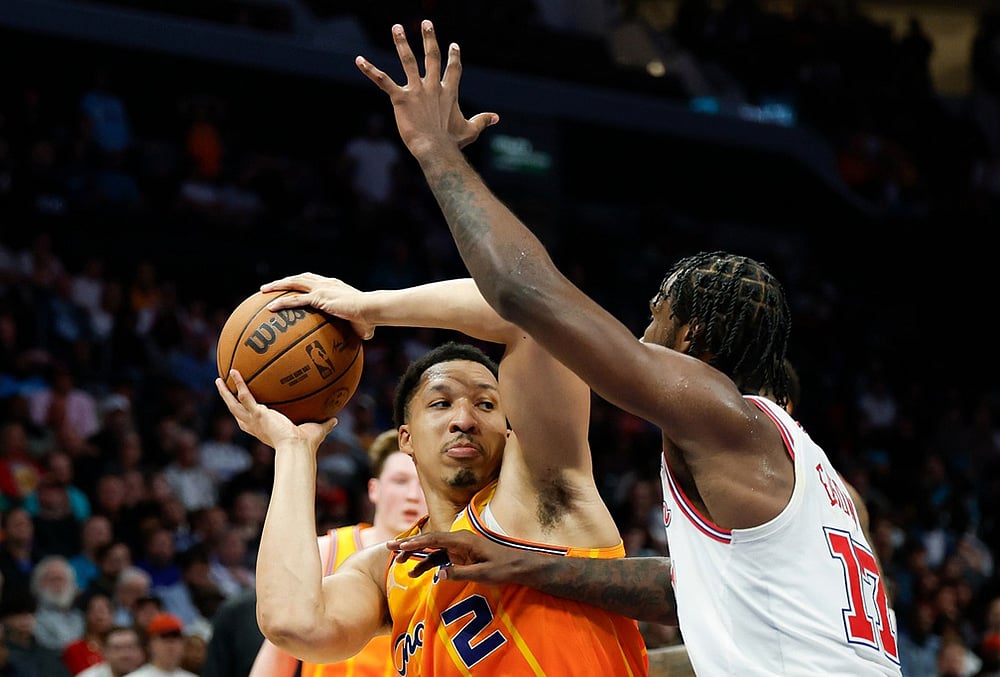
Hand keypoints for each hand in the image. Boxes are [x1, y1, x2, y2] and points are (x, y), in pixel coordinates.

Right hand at [215, 369, 335, 450]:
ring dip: (225, 392)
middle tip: (223, 388)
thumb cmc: (307, 445)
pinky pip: (245, 396)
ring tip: (219, 379)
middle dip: (228, 400)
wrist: (299, 448)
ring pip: (233, 404)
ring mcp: (254, 420)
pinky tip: (234, 371)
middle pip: (236, 412)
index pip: (250, 421)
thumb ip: (325, 424)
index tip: (243, 406)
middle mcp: (255, 426)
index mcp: (264, 430)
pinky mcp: (258, 414)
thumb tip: (336, 419)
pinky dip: (239, 383)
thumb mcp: (317, 430)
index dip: (245, 414)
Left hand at [260, 273, 374, 339]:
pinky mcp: (319, 298)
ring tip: (263, 291)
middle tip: (270, 287)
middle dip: (284, 281)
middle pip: (300, 278)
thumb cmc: (370, 319)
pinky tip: (270, 308)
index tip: (291, 286)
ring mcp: (321, 289)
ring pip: (294, 283)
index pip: (314, 280)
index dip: (301, 282)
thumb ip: (353, 331)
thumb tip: (356, 346)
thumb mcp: (360, 326)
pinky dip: (282, 303)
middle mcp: (326, 284)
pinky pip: (296, 300)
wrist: (372, 310)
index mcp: (334, 286)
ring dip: (277, 286)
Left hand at [355, 20, 498, 158]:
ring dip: (402, 42)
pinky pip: (383, 80)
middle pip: (432, 57)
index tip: (454, 45)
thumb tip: (497, 117)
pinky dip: (370, 70)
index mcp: (448, 93)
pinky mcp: (400, 98)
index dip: (454, 57)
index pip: (453, 70)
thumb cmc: (452, 142)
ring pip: (408, 60)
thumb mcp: (470, 130)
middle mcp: (433, 87)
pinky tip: (359, 59)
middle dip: (429, 39)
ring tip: (396, 27)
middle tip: (426, 23)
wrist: (436, 149)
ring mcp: (416, 90)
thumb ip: (483, 120)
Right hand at [388, 529, 536, 583]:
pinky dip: (426, 563)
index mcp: (463, 540)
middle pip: (429, 541)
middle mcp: (458, 540)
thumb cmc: (504, 568)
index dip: (416, 543)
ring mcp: (458, 547)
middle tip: (388, 549)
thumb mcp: (484, 574)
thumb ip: (461, 573)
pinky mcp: (460, 555)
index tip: (400, 547)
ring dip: (415, 556)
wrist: (519, 565)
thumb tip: (440, 573)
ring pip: (431, 550)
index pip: (434, 539)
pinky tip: (414, 573)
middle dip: (408, 545)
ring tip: (396, 563)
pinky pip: (439, 557)